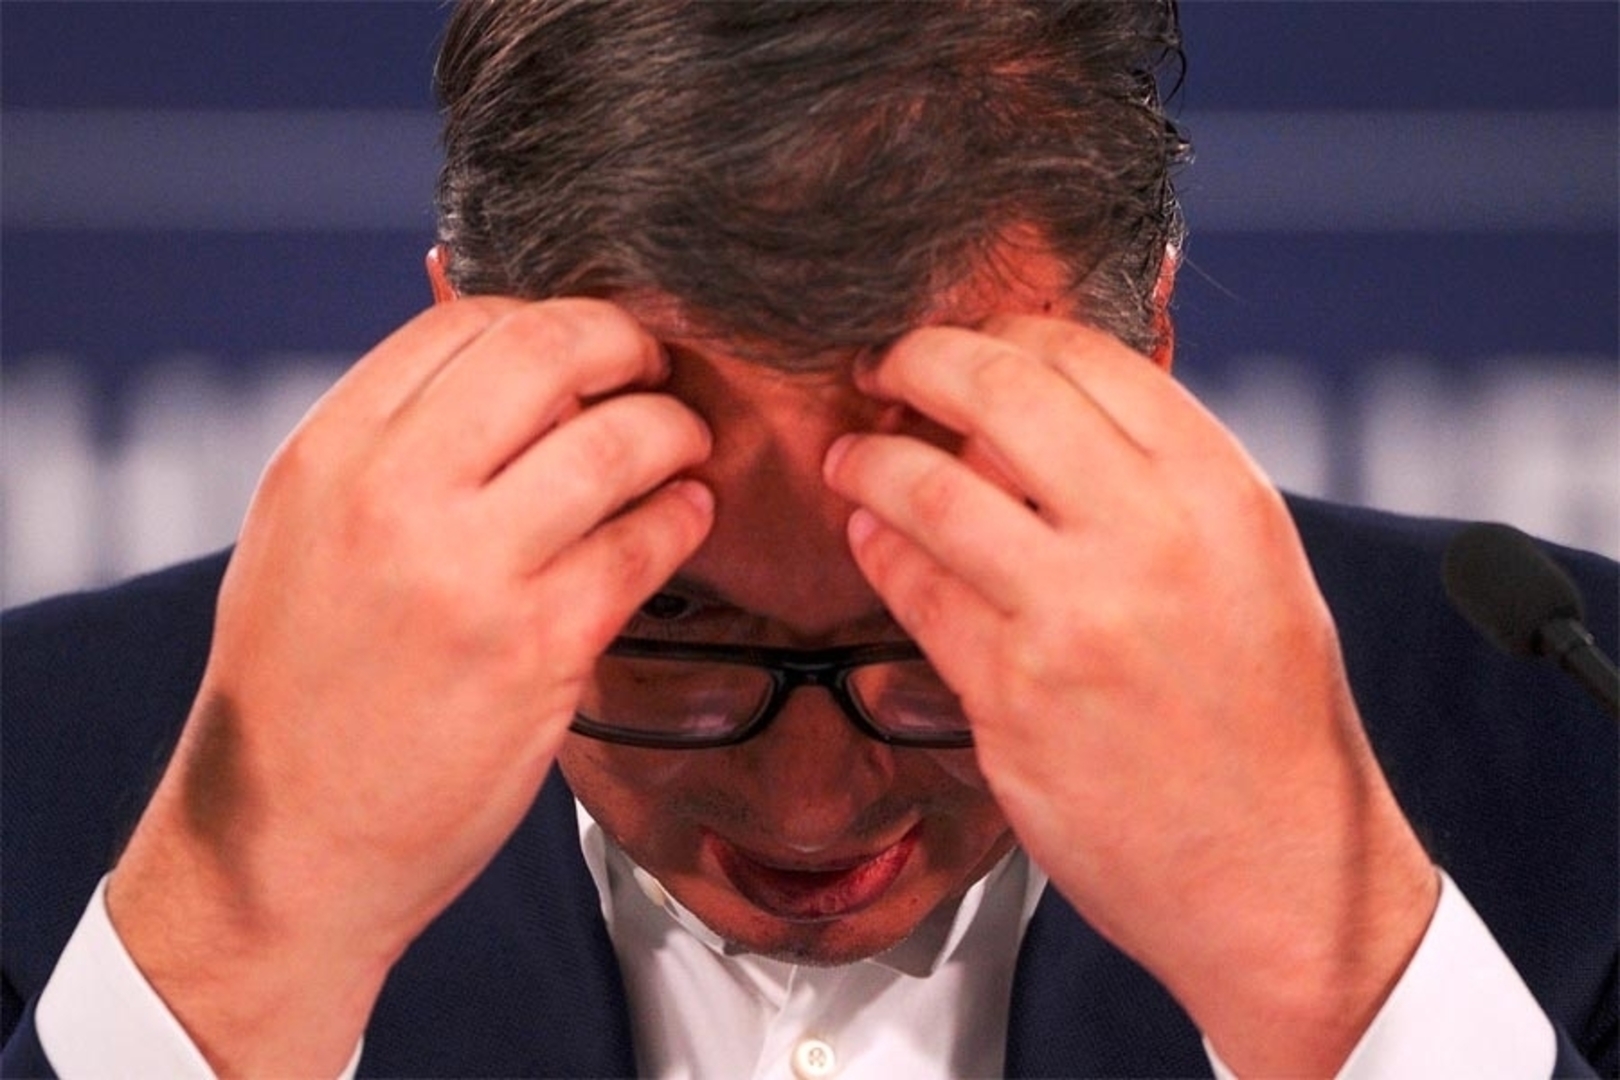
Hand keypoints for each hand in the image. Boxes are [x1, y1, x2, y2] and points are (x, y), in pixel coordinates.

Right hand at [109, 297, 713, 1075]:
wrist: (289, 842)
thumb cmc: (303, 691)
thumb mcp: (303, 536)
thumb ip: (387, 446)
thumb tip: (488, 357)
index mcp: (327, 457)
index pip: (460, 323)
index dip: (547, 319)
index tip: (586, 347)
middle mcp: (392, 497)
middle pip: (547, 353)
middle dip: (625, 346)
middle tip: (654, 371)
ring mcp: (469, 572)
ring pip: (616, 441)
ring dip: (672, 432)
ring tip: (682, 449)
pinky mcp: (539, 647)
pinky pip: (643, 541)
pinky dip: (683, 516)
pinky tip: (684, 518)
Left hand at [822, 315, 1437, 1075]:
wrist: (1276, 870)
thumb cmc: (1267, 723)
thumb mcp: (1252, 567)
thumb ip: (1154, 483)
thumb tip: (1033, 419)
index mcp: (1219, 492)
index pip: (1086, 355)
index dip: (1003, 334)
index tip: (966, 345)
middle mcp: (1150, 537)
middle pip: (999, 390)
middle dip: (920, 359)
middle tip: (888, 365)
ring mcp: (1072, 615)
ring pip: (930, 488)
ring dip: (873, 458)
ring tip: (852, 455)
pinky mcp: (1010, 693)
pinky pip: (914, 590)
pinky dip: (879, 549)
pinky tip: (871, 536)